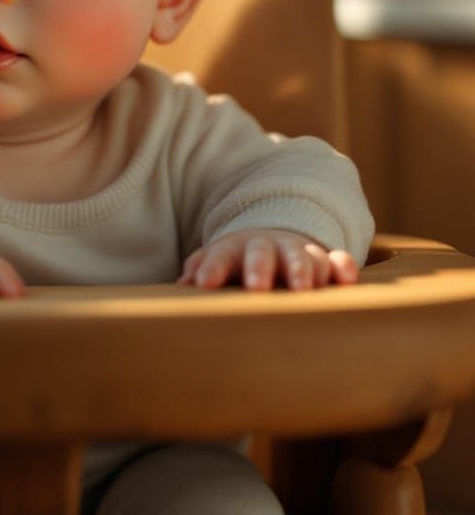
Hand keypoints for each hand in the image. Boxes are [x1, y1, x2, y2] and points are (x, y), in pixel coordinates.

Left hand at [176, 229, 357, 290]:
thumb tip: (179, 289)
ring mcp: (299, 251)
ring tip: (302, 289)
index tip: (204, 284)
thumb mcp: (218, 260)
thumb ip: (200, 270)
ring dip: (303, 269)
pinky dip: (343, 267)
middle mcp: (268, 247)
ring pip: (302, 256)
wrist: (276, 235)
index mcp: (236, 248)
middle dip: (259, 268)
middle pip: (262, 252)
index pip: (221, 255)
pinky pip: (338, 259)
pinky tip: (346, 280)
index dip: (213, 268)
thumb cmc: (240, 260)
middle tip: (256, 287)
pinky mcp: (327, 260)